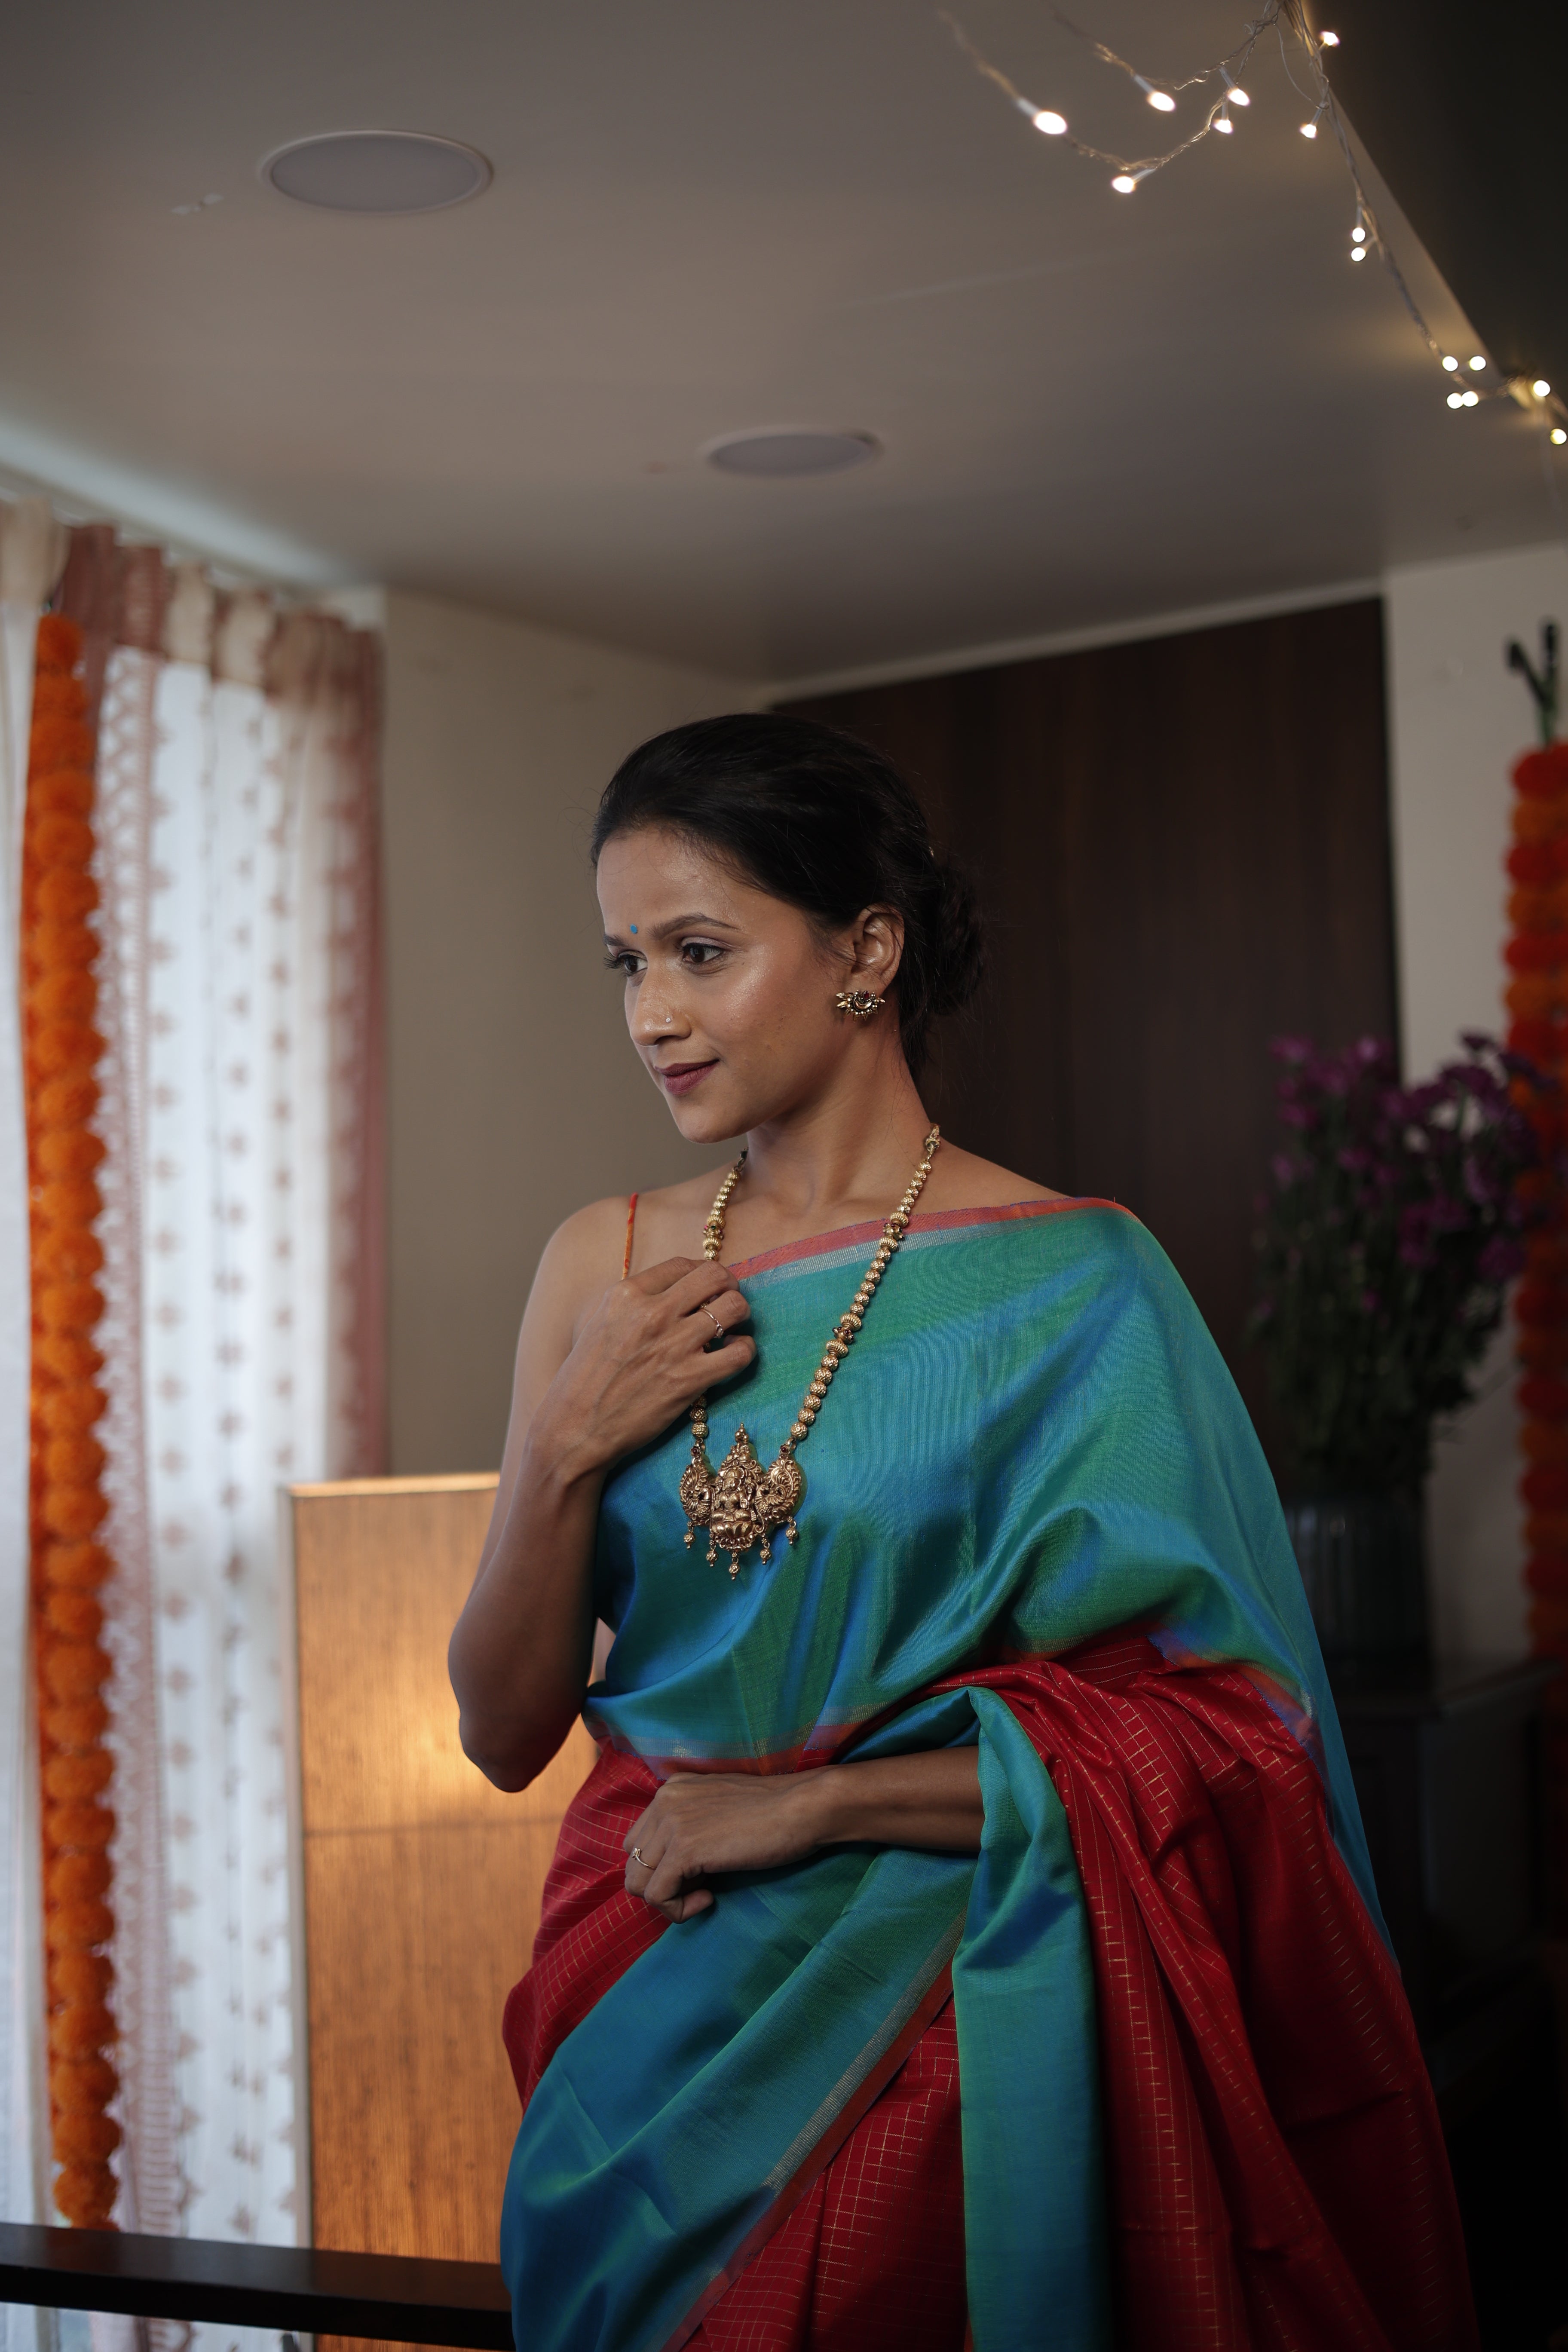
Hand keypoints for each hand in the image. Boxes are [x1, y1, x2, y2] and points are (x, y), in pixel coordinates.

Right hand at [533, 1257, 755, 1483]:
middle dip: (729, 1285)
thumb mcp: (597, 1323)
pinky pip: (739, 1352)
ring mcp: (673, 1345)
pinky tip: (733, 1354)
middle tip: (728, 1301)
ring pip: (733, 1308)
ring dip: (741, 1316)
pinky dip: (744, 1350)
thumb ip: (632, 1304)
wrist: (574, 1429)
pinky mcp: (689, 1379)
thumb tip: (669, 1292)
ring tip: (732, 1329)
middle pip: (714, 1276)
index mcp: (626, 1294)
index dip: (702, 1273)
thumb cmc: (583, 1380)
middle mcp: (652, 1313)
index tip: (707, 1287)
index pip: (683, 1265)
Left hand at [623, 1771, 826, 1921]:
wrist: (802, 1808)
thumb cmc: (772, 1813)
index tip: (697, 1874)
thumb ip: (690, 1824)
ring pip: (637, 1883)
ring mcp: (672, 1824)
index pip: (638, 1841)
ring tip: (704, 1895)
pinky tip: (709, 1899)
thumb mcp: (718, 1808)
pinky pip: (657, 1896)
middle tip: (699, 1887)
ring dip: (669, 1900)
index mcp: (671, 1789)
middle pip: (632, 1863)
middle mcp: (664, 1800)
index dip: (662, 1868)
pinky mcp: (684, 1850)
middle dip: (660, 1885)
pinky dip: (679, 1910)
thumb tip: (673, 1864)